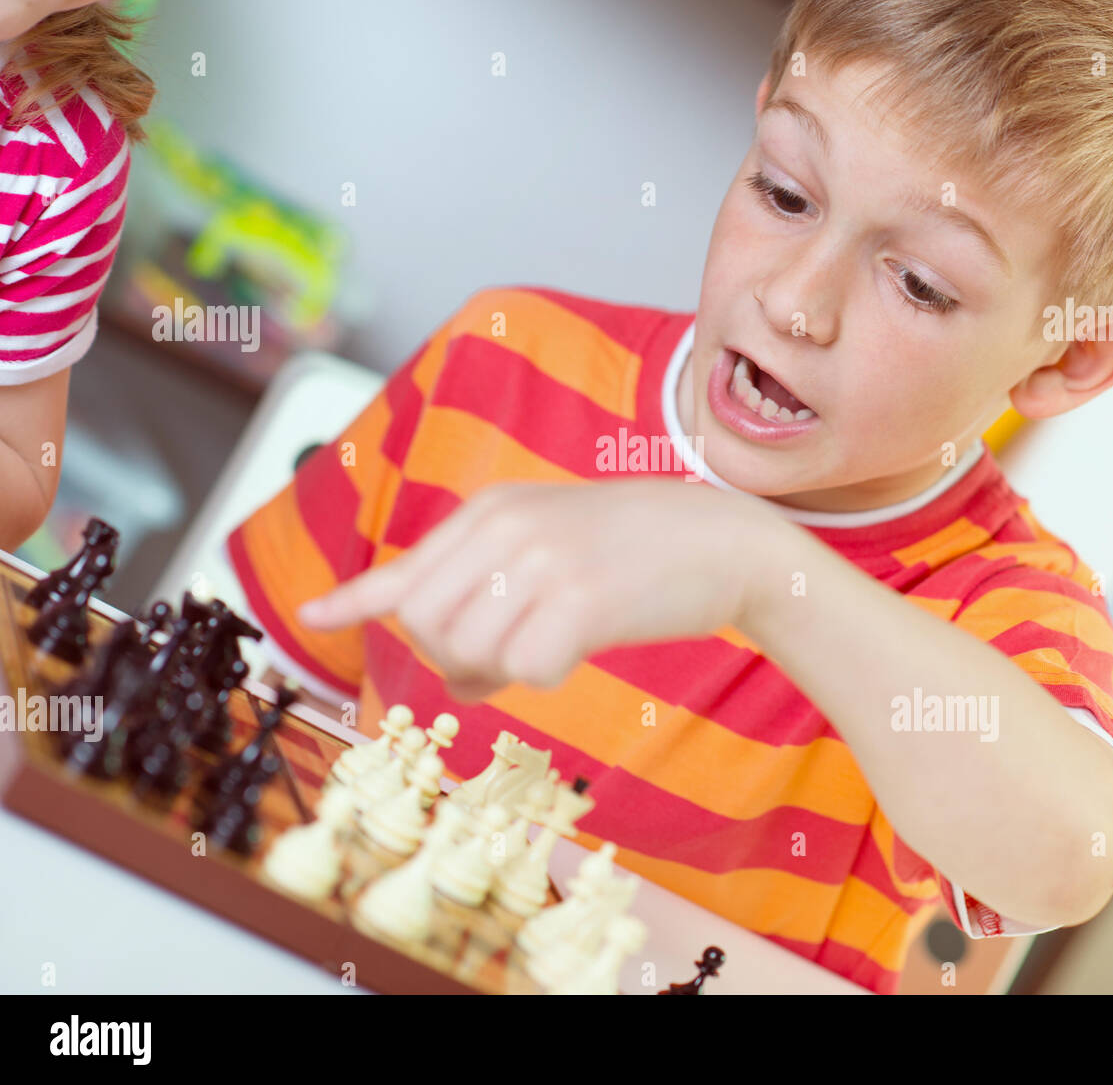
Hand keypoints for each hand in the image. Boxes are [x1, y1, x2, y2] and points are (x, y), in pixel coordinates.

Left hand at [297, 479, 780, 700]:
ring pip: (467, 652)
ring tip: (544, 649)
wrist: (723, 540)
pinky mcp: (581, 599)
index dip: (356, 597)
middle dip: (453, 658)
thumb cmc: (639, 554)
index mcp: (493, 511)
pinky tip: (578, 648)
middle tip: (503, 659)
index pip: (407, 565)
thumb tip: (450, 681)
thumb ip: (492, 603)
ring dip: (499, 671)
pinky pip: (525, 670)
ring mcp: (542, 560)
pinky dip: (545, 676)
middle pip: (425, 625)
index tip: (311, 616)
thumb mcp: (553, 555)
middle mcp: (506, 528)